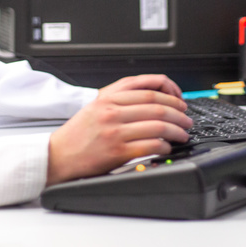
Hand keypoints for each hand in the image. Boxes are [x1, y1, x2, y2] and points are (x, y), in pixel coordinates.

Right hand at [46, 75, 191, 184]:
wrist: (58, 155)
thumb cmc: (78, 133)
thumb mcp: (95, 105)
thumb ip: (120, 96)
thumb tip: (153, 95)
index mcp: (107, 98)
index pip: (148, 90)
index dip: (171, 96)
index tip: (180, 103)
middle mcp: (111, 112)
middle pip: (157, 107)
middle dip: (178, 114)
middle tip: (187, 120)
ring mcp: (115, 132)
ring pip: (157, 126)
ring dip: (176, 131)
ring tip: (182, 134)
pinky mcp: (117, 152)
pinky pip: (150, 146)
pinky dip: (164, 146)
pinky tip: (167, 147)